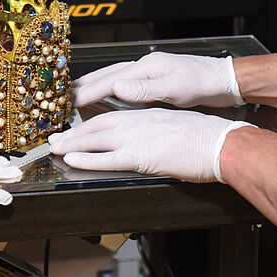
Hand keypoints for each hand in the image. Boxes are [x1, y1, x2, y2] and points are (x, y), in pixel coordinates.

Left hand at [48, 108, 252, 182]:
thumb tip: (151, 140)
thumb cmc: (207, 138)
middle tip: (57, 139)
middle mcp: (139, 122)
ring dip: (73, 145)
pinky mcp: (141, 156)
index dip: (91, 125)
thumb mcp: (177, 127)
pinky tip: (73, 160)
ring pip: (96, 140)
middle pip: (98, 126)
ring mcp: (138, 137)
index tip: (77, 129)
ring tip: (56, 150)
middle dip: (75, 133)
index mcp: (148, 115)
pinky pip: (107, 158)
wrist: (220, 143)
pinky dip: (87, 159)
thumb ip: (158, 132)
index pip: (112, 118)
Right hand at [73, 53, 242, 108]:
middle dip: (86, 85)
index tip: (71, 101)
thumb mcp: (175, 88)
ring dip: (95, 85)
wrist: (223, 80)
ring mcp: (150, 72)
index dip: (90, 92)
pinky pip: (124, 83)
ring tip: (79, 94)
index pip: (110, 80)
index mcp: (147, 67)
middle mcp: (145, 66)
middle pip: (107, 74)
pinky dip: (110, 88)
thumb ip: (146, 89)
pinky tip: (108, 95)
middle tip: (65, 96)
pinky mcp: (155, 80)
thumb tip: (118, 88)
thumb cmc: (203, 83)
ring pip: (114, 77)